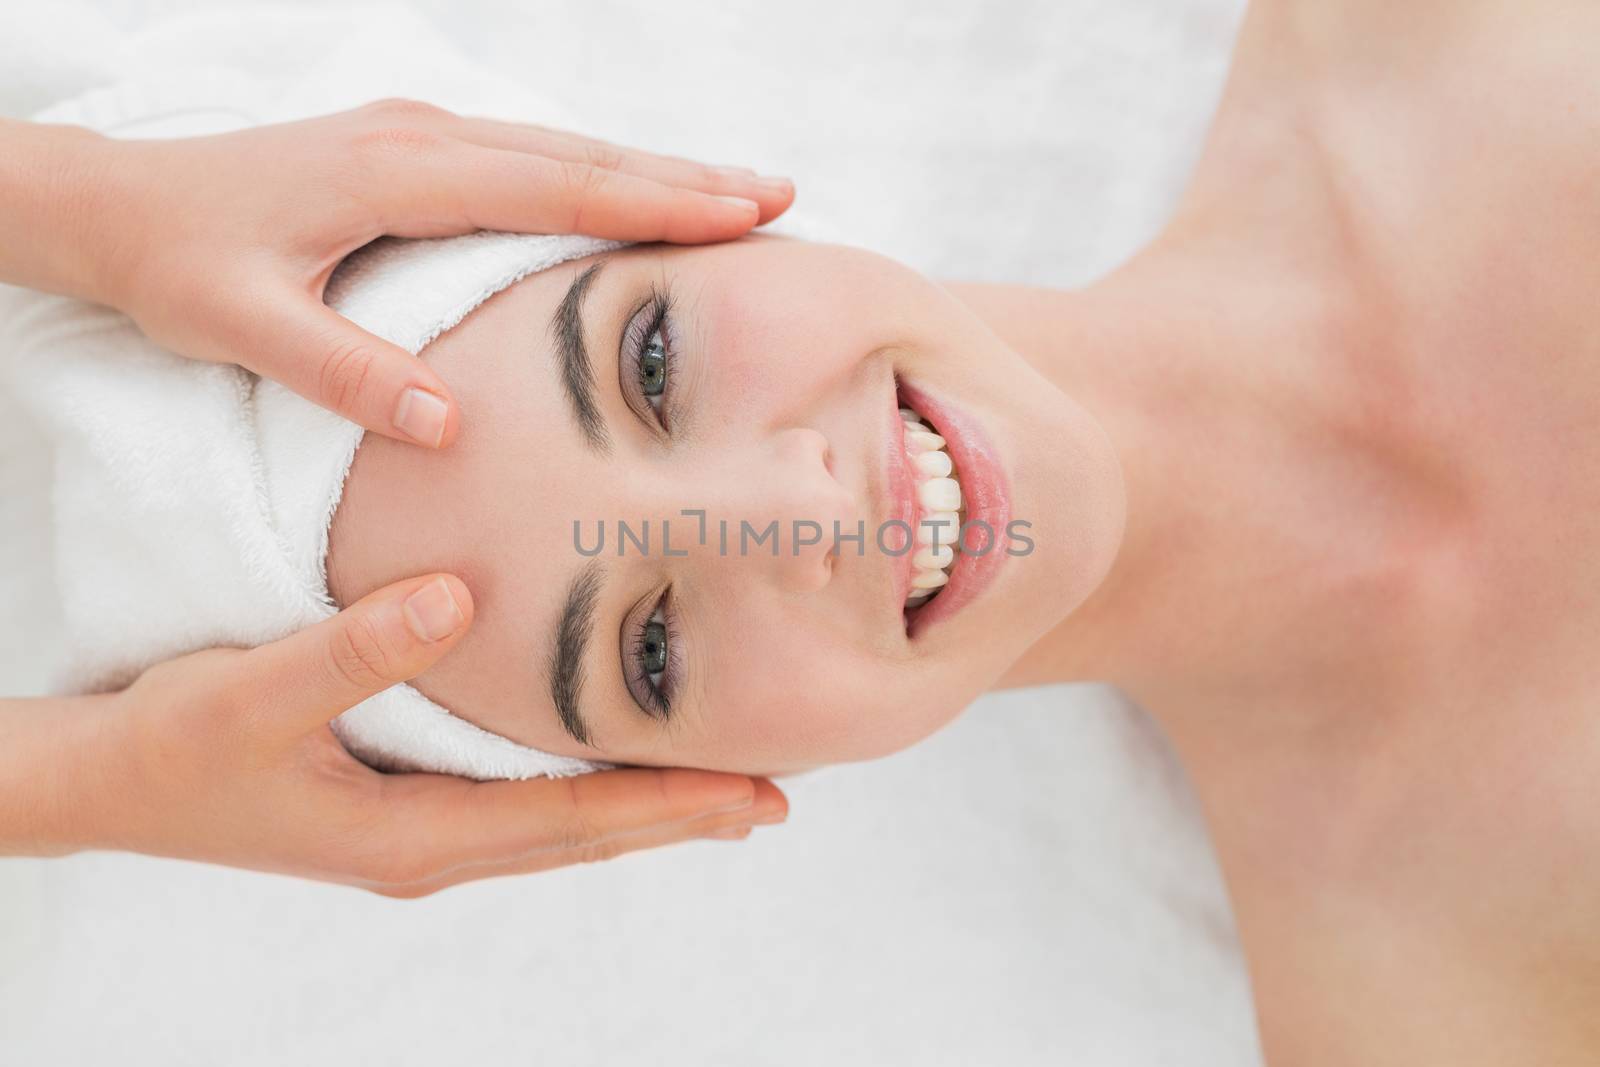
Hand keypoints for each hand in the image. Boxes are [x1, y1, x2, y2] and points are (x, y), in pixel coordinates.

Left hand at [0, 101, 793, 446]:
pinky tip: (640, 192)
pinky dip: (601, 173)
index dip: (652, 200)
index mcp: (393, 175)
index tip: (741, 211)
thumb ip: (343, 374)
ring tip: (741, 190)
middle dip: (685, 173)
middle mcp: (420, 139)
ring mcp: (419, 136)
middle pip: (579, 154)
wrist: (116, 204)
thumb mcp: (243, 325)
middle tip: (782, 195)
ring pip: (563, 149)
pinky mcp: (413, 148)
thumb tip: (451, 424)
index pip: (551, 187)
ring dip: (654, 168)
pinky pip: (531, 157)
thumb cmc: (178, 264)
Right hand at [2, 573, 785, 894]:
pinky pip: (521, 807)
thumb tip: (453, 599)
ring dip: (641, 809)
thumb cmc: (170, 747)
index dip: (668, 806)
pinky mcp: (401, 807)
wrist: (103, 784)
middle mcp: (431, 846)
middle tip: (772, 798)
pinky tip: (607, 766)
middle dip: (680, 817)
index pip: (575, 823)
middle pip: (587, 837)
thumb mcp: (252, 693)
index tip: (754, 795)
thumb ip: (355, 649)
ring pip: (560, 829)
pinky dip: (583, 791)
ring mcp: (418, 832)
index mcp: (415, 835)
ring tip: (718, 790)